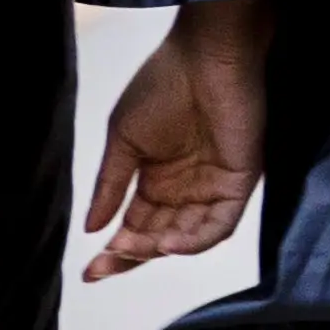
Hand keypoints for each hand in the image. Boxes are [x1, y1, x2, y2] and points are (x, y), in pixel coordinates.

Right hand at [80, 0, 272, 280]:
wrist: (204, 57)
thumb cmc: (162, 87)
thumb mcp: (124, 143)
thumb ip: (111, 187)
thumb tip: (91, 228)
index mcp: (157, 180)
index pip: (137, 227)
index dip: (115, 252)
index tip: (89, 272)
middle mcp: (185, 188)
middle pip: (160, 238)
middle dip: (132, 256)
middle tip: (105, 265)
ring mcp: (213, 186)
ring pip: (189, 236)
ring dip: (161, 249)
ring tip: (134, 249)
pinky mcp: (240, 180)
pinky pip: (220, 222)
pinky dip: (197, 239)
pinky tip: (169, 243)